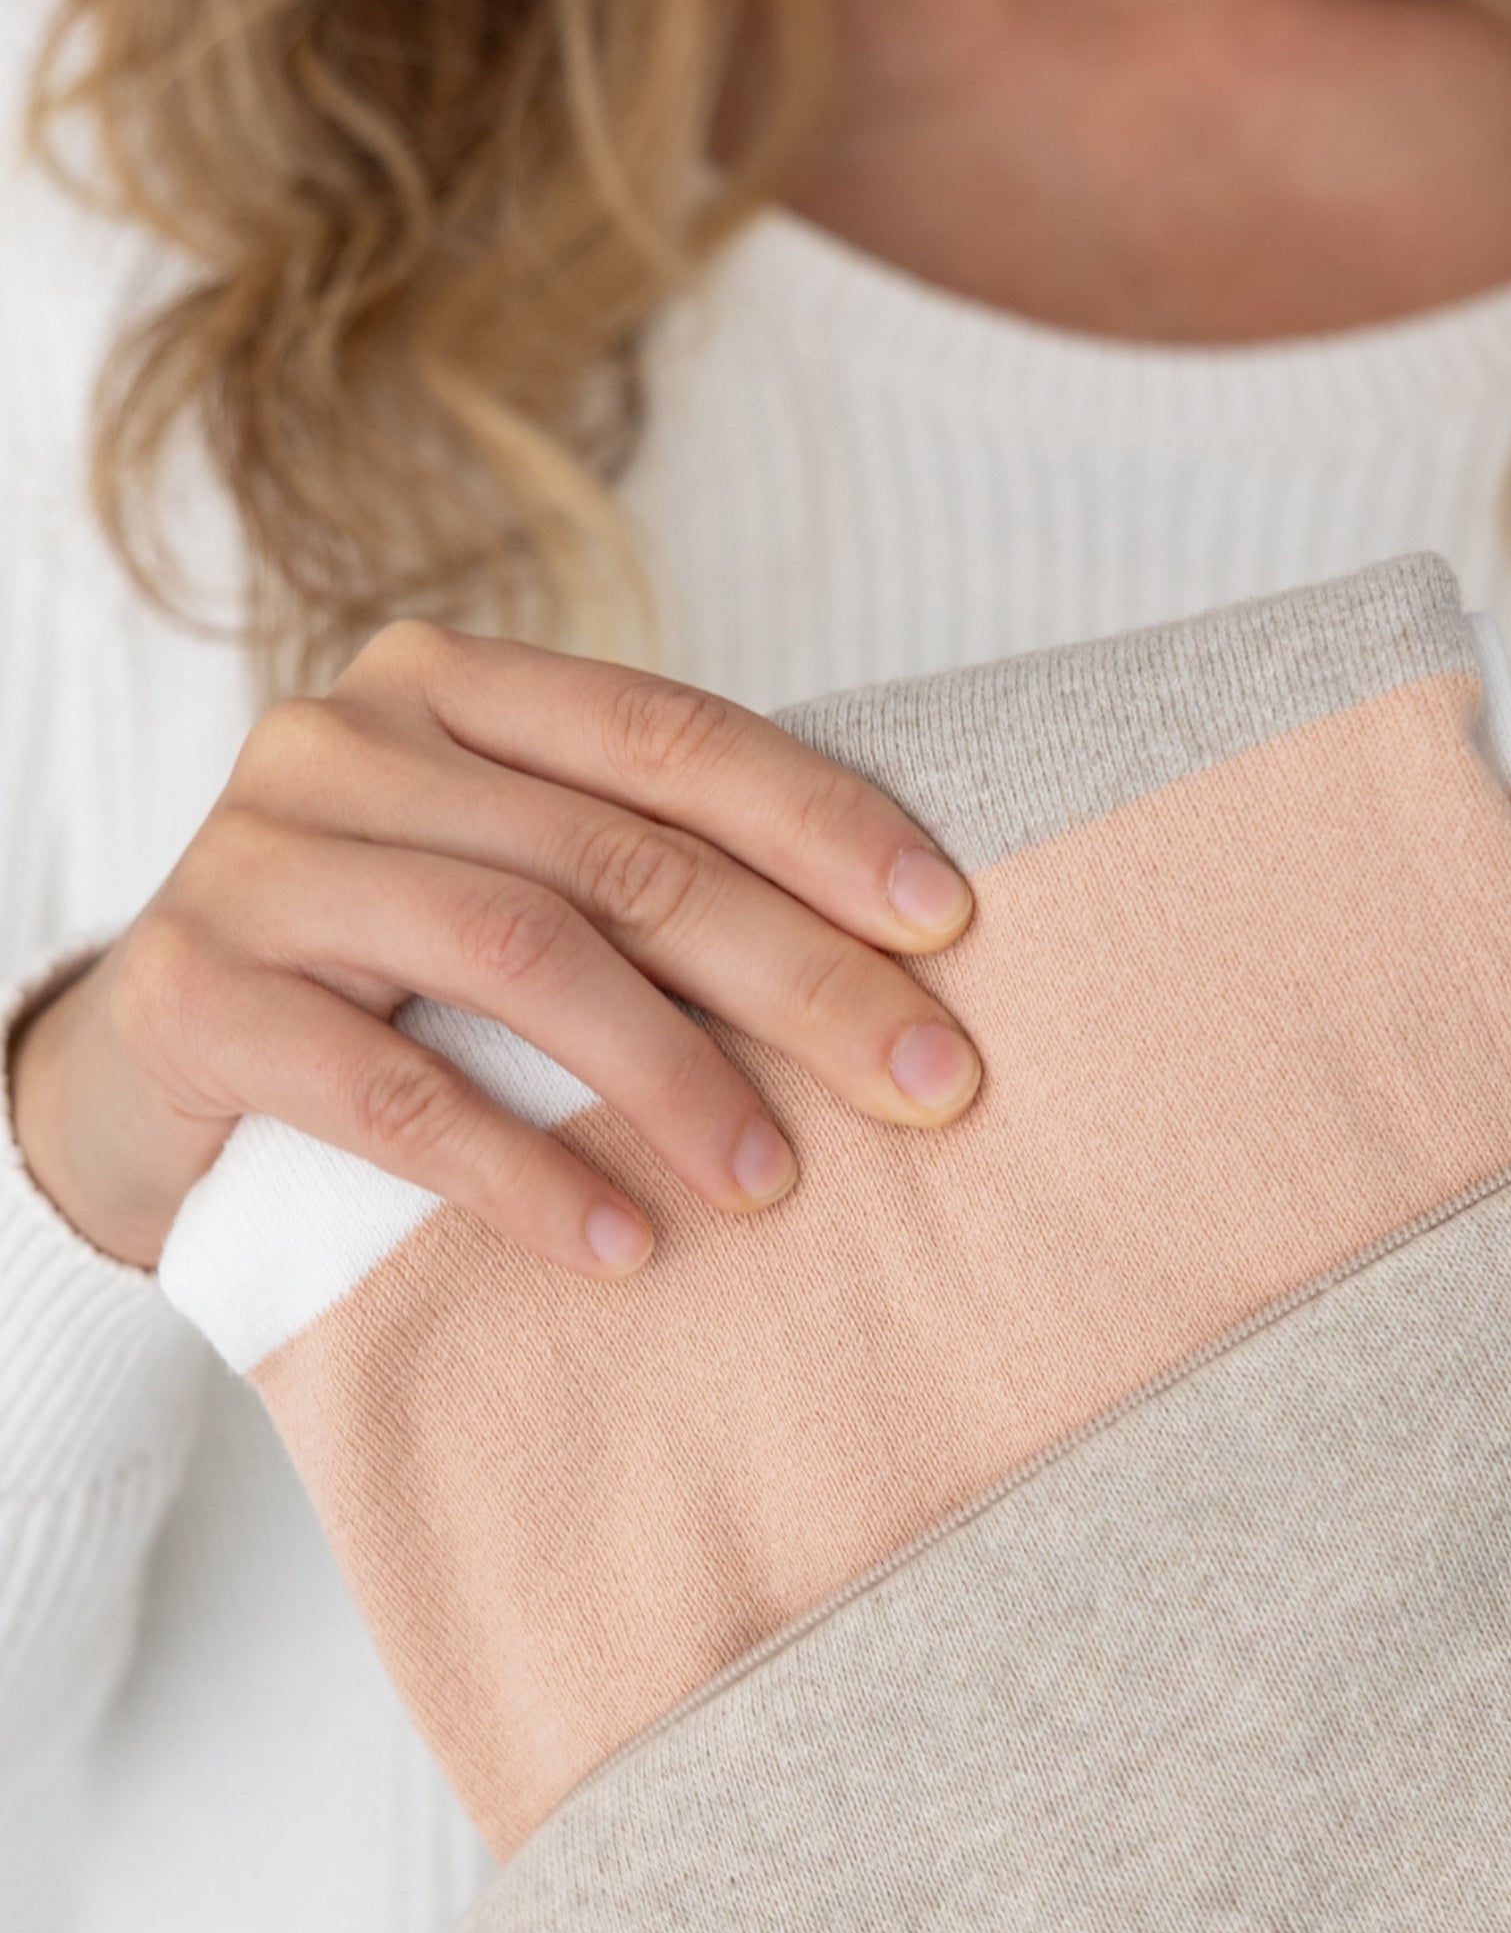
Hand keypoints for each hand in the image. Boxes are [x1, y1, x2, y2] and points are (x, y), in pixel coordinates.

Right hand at [8, 625, 982, 1278]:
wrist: (138, 1084)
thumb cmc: (376, 991)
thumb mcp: (506, 898)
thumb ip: (640, 884)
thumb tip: (897, 969)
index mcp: (449, 687)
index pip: (670, 737)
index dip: (822, 824)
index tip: (951, 926)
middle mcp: (347, 741)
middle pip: (618, 855)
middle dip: (797, 976)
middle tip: (929, 1084)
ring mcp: (256, 859)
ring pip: (517, 950)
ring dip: (671, 1077)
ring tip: (772, 1184)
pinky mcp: (192, 993)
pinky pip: (388, 1089)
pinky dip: (521, 1171)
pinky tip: (621, 1245)